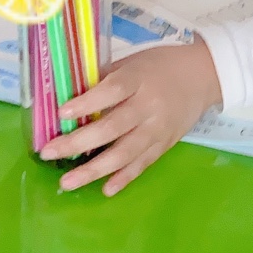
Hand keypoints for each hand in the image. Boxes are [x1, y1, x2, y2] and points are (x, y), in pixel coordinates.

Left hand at [47, 37, 221, 195]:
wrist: (204, 76)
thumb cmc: (160, 65)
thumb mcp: (132, 63)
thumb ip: (105, 80)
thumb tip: (68, 98)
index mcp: (139, 79)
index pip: (112, 91)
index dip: (87, 103)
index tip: (61, 114)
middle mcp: (149, 106)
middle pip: (112, 127)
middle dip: (78, 142)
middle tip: (48, 153)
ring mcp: (158, 129)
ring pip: (125, 153)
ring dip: (95, 169)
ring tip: (68, 182)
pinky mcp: (165, 144)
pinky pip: (142, 164)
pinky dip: (124, 178)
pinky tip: (105, 189)